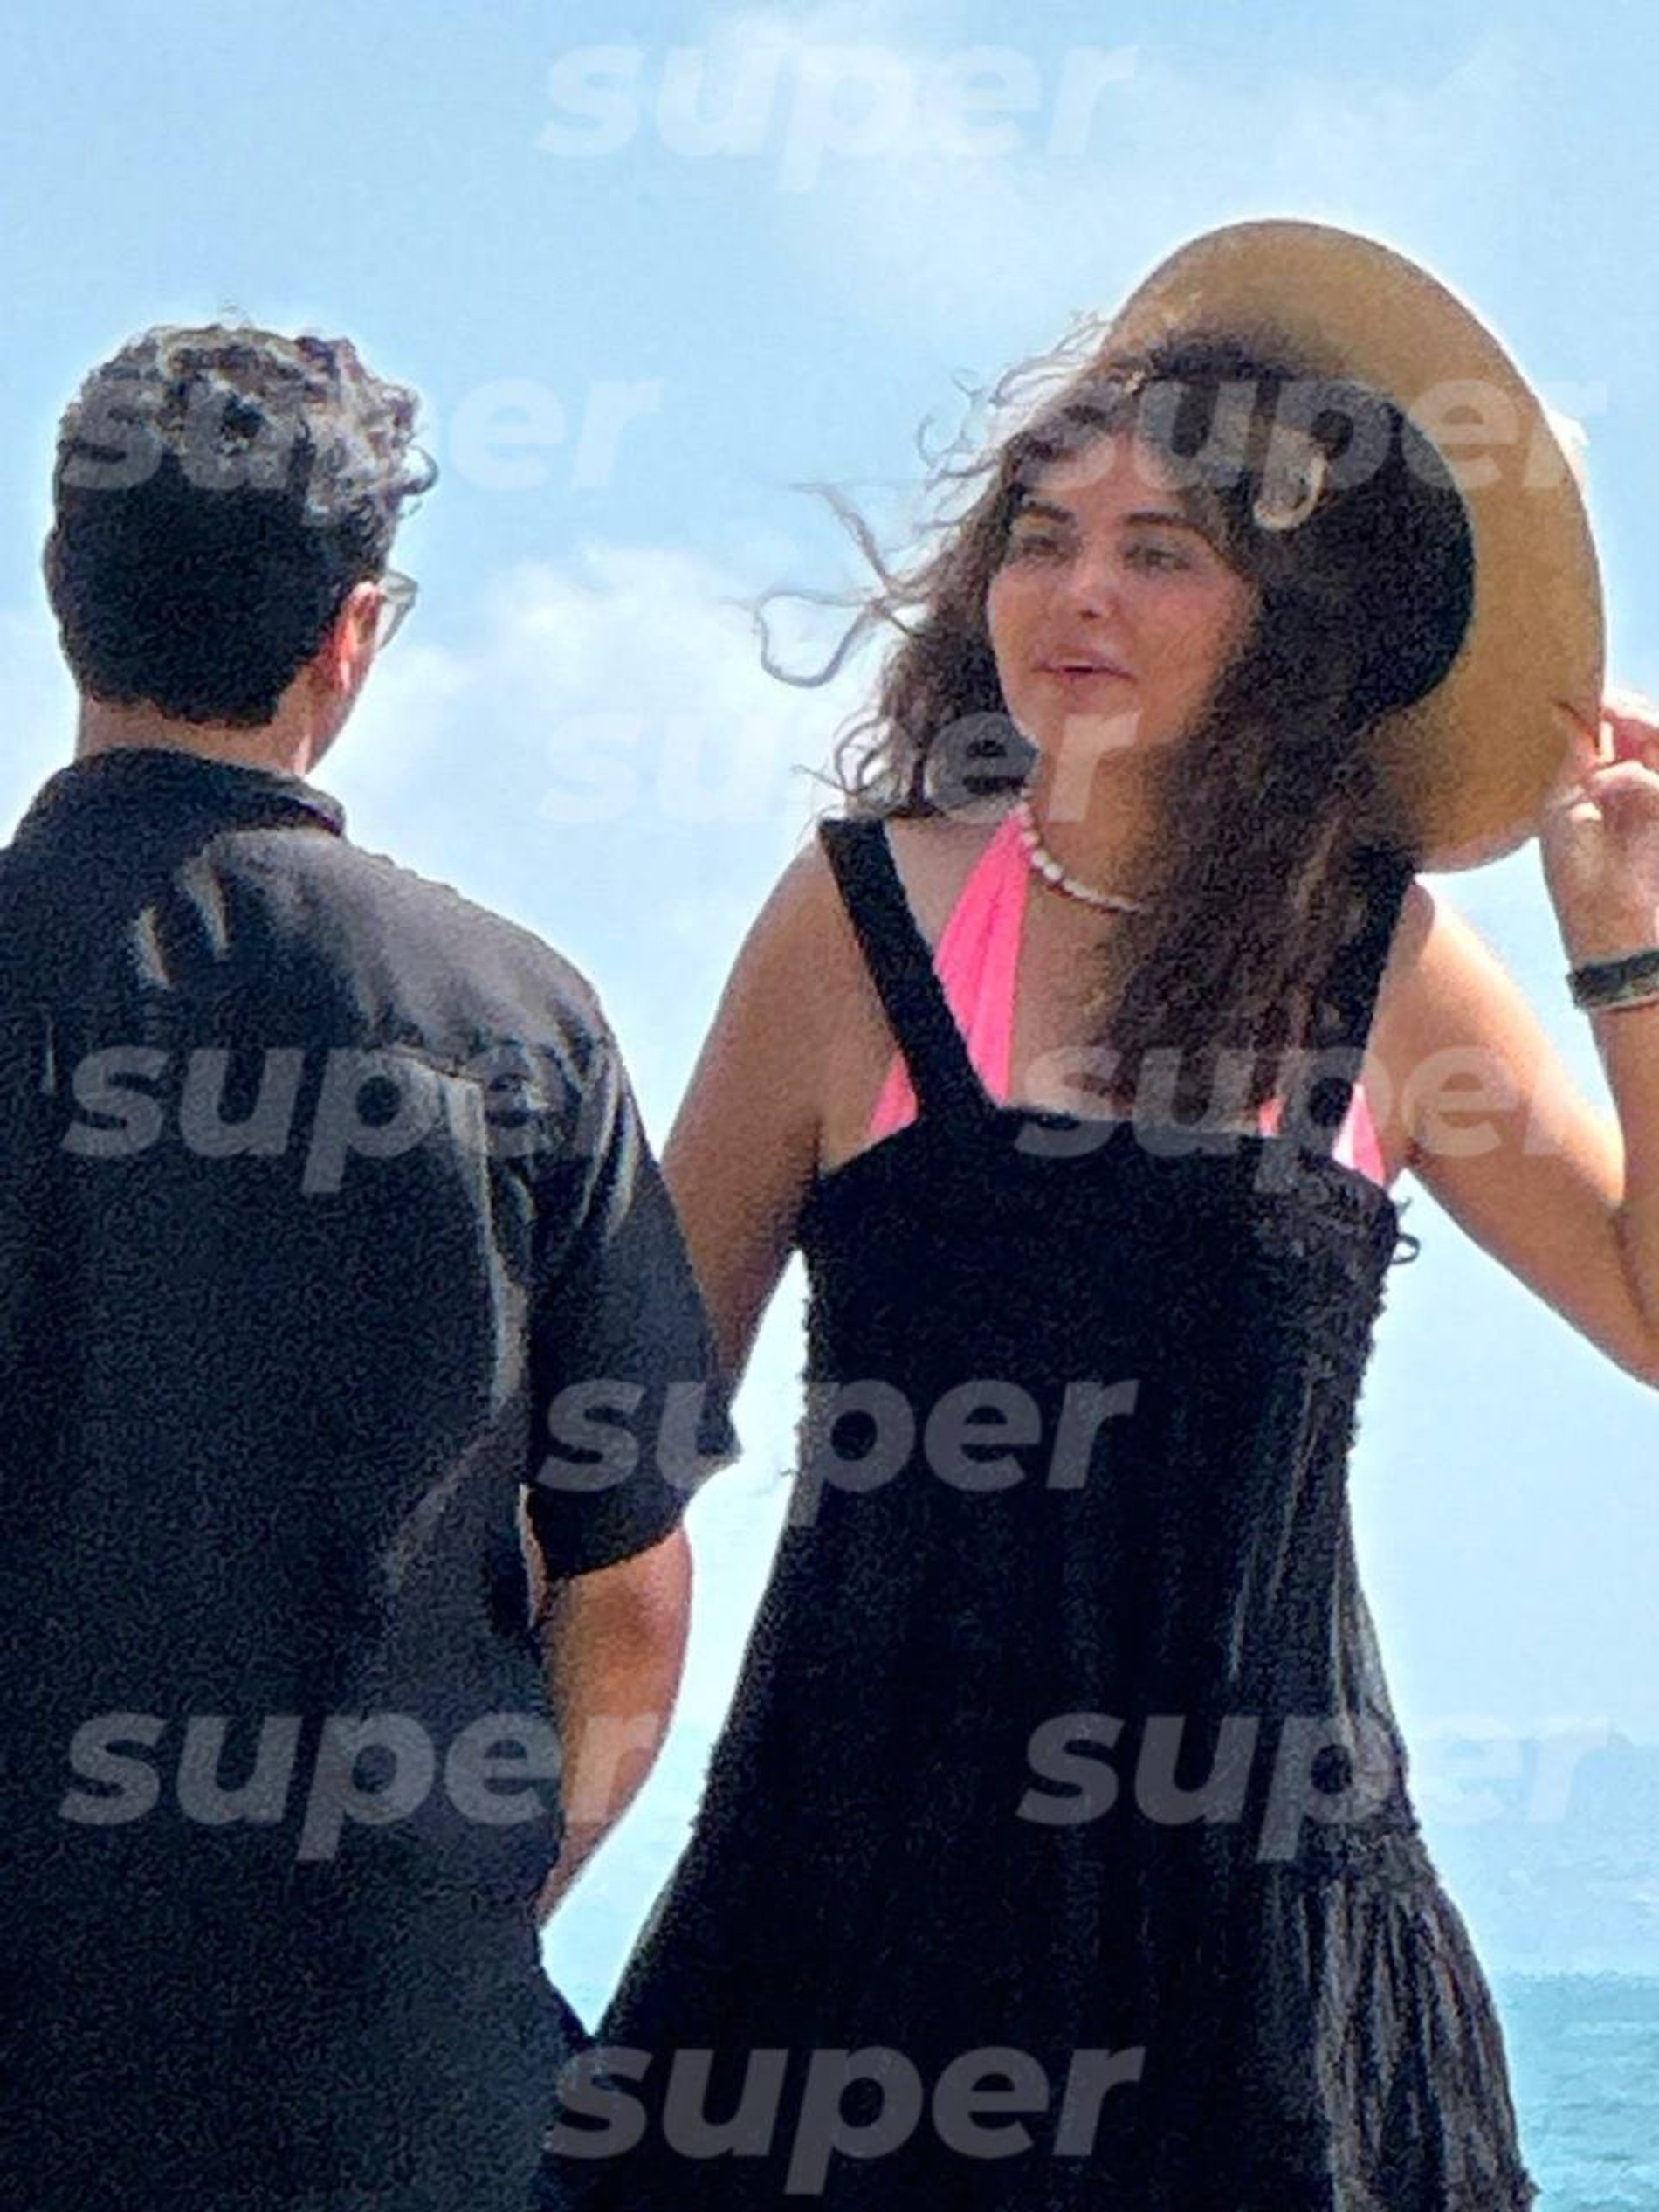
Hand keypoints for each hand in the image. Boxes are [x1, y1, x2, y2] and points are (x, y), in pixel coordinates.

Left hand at [1538, 690, 1658, 963]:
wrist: (1607, 927)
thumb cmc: (1578, 875)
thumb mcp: (1564, 808)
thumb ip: (1574, 760)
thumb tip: (1562, 710)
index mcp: (1609, 782)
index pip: (1617, 730)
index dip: (1605, 708)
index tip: (1579, 693)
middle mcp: (1640, 785)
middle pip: (1647, 728)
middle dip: (1628, 709)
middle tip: (1602, 702)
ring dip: (1640, 722)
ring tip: (1609, 716)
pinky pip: (1655, 779)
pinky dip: (1627, 777)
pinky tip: (1596, 786)